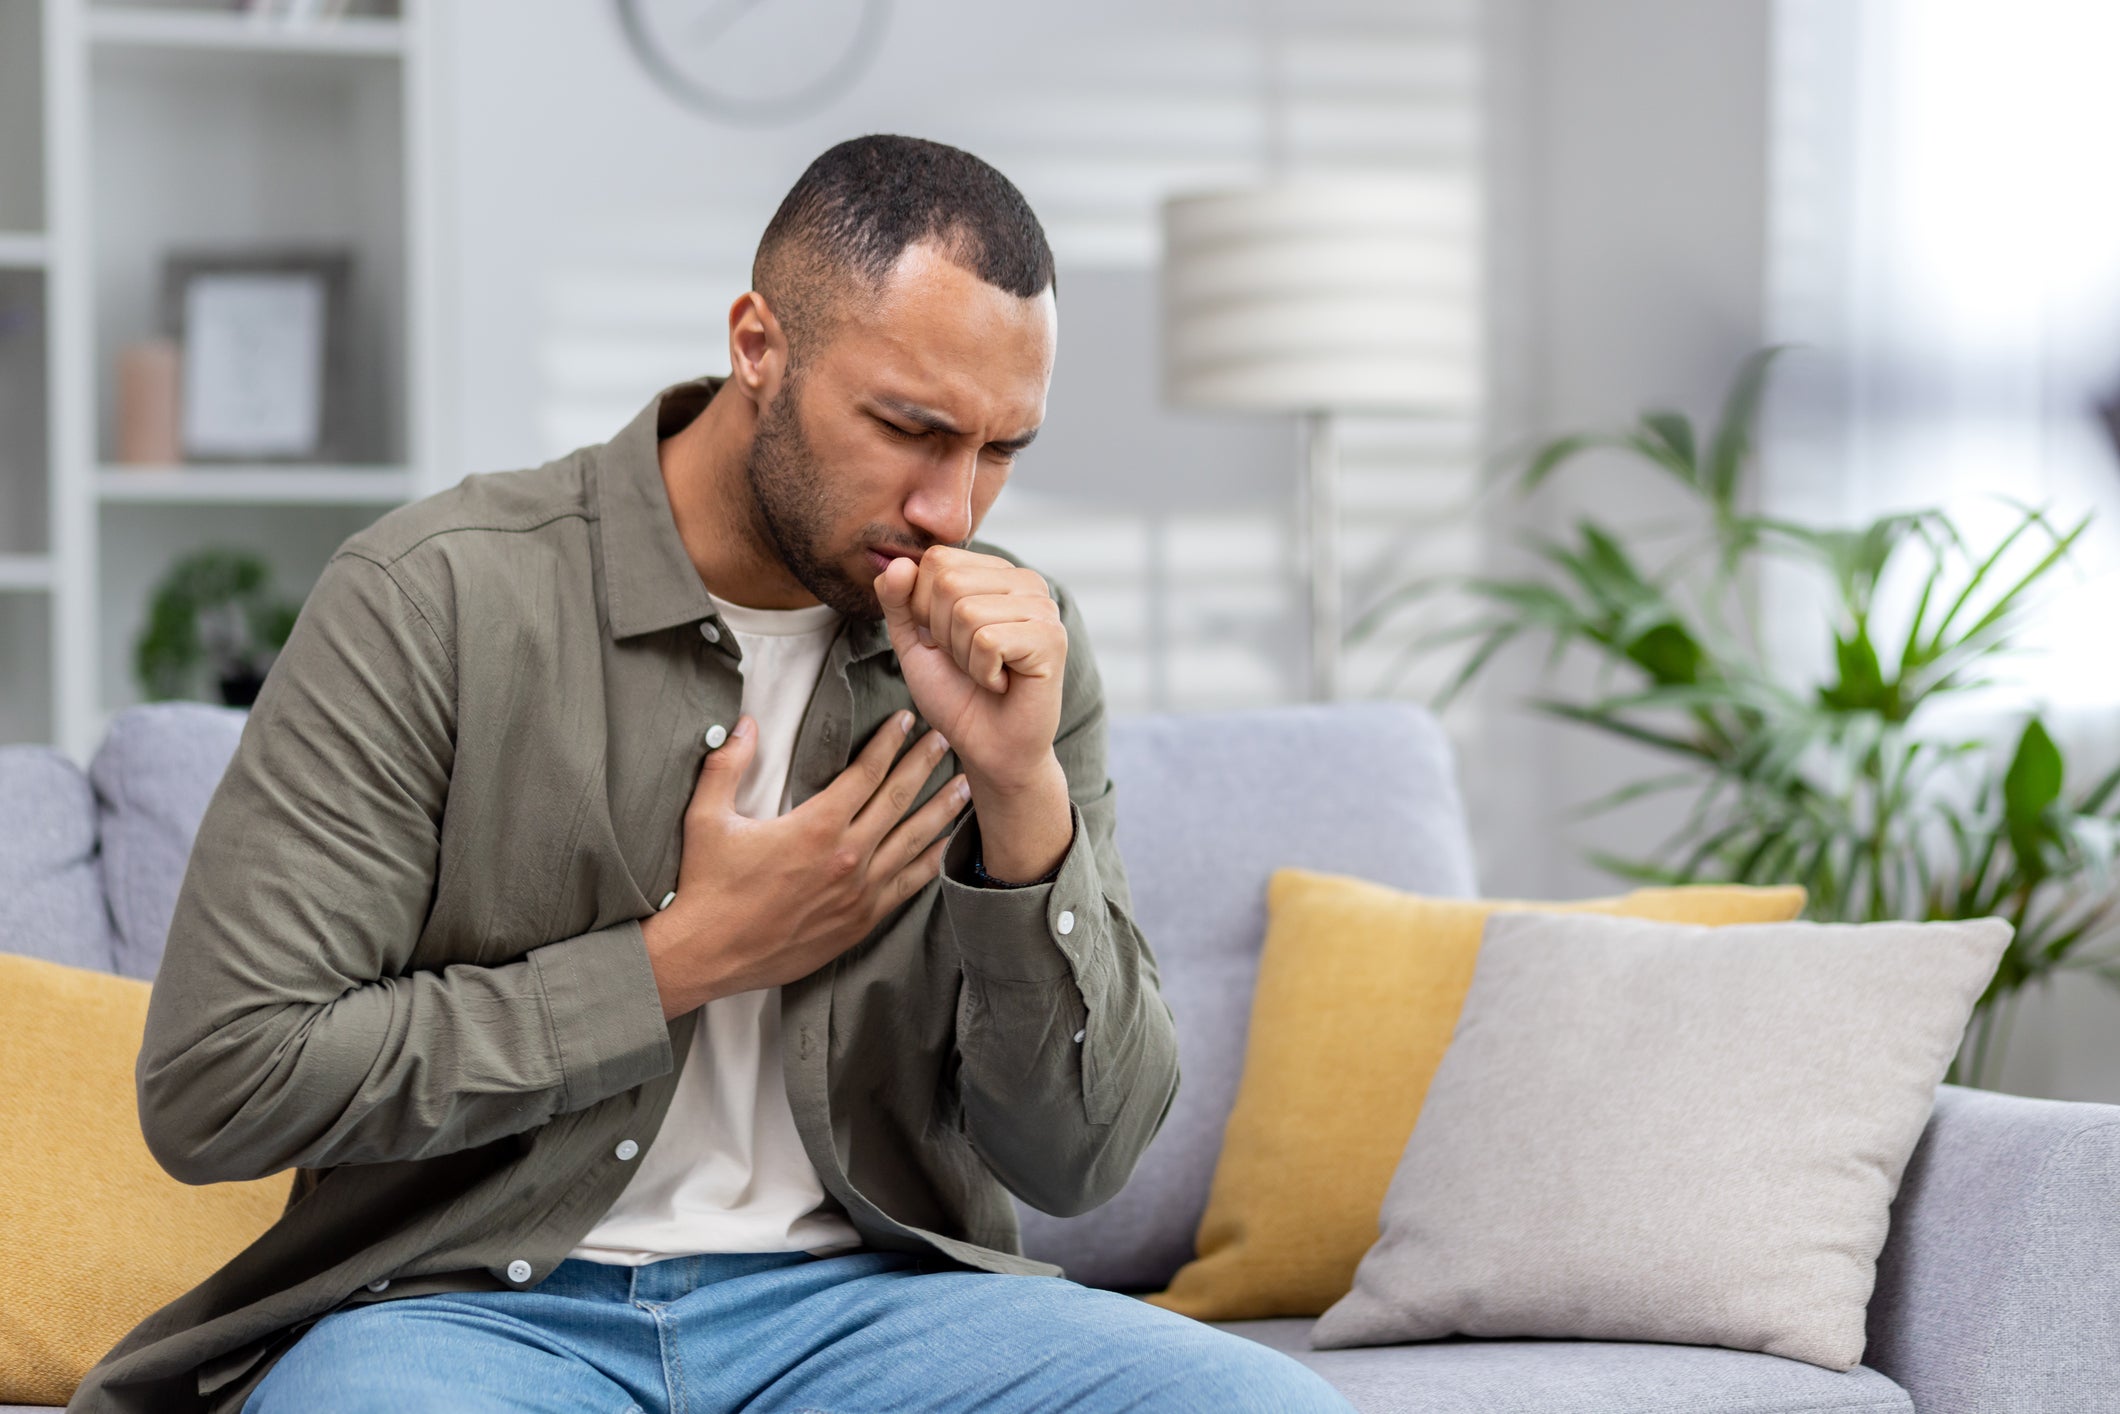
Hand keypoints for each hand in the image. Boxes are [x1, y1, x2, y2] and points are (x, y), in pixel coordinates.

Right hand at [642, 709, 968, 1017]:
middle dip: (924, 766)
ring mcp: (858, 893)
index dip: (889, 743)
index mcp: (815, 827)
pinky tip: (946, 847)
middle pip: (898, 800)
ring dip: (941, 810)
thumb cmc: (706, 886)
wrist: (708, 954)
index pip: (866, 773)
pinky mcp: (860, 922)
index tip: (905, 721)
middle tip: (946, 741)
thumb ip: (728, 765)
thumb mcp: (707, 817)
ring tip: (963, 787)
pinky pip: (907, 886)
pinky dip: (931, 862)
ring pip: (913, 842)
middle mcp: (846, 857)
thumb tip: (745, 723)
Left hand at [873, 546, 1066, 794]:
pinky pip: (988, 641)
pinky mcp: (1052, 638)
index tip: (948, 641)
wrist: (988, 746)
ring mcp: (1043, 607)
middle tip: (969, 660)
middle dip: (943, 633)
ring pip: (967, 612)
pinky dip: (983, 672)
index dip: (924, 608)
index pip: (937, 560)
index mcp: (994, 572)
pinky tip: (1003, 683)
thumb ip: (898, 601)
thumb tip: (897, 563)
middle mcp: (1024, 581)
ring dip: (963, 656)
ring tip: (987, 672)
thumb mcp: (914, 642)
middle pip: (949, 582)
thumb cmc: (956, 693)